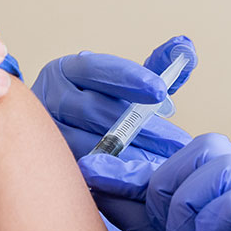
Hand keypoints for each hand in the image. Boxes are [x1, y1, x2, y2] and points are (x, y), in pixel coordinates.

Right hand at [32, 36, 196, 230]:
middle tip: (178, 143)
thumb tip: (185, 46)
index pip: (97, 69)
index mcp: (67, 71)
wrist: (60, 145)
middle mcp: (49, 98)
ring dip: (132, 156)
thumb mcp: (128, 86)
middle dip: (143, 128)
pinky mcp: (48, 166)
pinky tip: (142, 184)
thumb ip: (157, 67)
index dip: (130, 78)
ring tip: (166, 166)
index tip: (161, 91)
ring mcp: (45, 134)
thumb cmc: (103, 109)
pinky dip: (114, 177)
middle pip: (96, 110)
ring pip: (88, 144)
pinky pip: (83, 172)